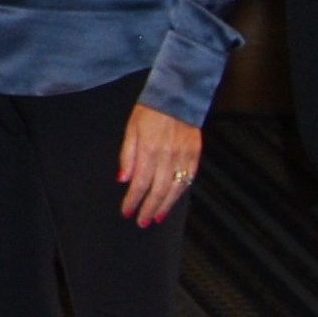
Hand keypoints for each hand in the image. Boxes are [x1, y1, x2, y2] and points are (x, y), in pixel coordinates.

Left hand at [116, 102, 201, 227]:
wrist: (178, 94)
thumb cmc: (150, 110)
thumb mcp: (131, 128)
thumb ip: (127, 155)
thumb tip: (122, 179)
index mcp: (149, 149)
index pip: (140, 183)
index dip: (133, 200)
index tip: (126, 212)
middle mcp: (167, 156)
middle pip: (158, 191)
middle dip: (148, 209)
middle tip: (142, 222)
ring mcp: (183, 156)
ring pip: (175, 189)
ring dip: (165, 206)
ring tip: (156, 218)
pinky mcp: (195, 154)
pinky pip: (188, 179)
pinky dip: (180, 193)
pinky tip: (172, 200)